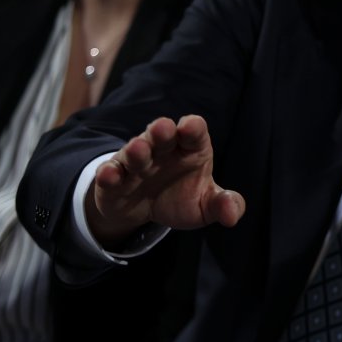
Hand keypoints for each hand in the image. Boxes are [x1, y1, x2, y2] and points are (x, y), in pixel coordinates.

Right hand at [89, 115, 244, 246]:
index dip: (192, 128)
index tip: (191, 127)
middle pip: (162, 134)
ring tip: (138, 150)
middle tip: (163, 129)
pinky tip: (109, 174)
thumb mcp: (205, 205)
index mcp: (190, 149)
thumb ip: (222, 205)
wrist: (145, 212)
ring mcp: (136, 163)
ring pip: (135, 151)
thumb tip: (232, 215)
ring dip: (136, 149)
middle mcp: (162, 150)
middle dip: (161, 130)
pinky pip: (110, 172)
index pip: (193, 131)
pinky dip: (109, 173)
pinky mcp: (114, 179)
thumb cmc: (181, 198)